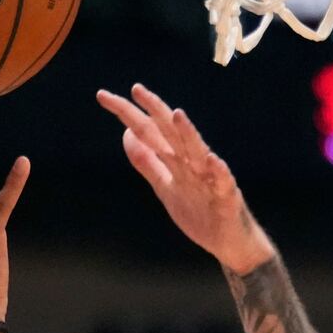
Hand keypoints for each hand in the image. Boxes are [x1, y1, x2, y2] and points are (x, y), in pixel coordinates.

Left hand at [96, 84, 275, 272]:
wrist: (229, 243)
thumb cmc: (199, 212)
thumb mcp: (165, 187)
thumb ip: (148, 162)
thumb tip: (126, 134)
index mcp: (176, 160)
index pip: (150, 131)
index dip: (129, 114)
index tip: (104, 96)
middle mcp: (193, 163)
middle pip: (171, 133)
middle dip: (155, 110)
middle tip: (136, 89)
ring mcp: (211, 180)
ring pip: (198, 153)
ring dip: (189, 134)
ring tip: (178, 115)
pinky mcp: (227, 199)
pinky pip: (223, 183)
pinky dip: (218, 172)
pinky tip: (211, 160)